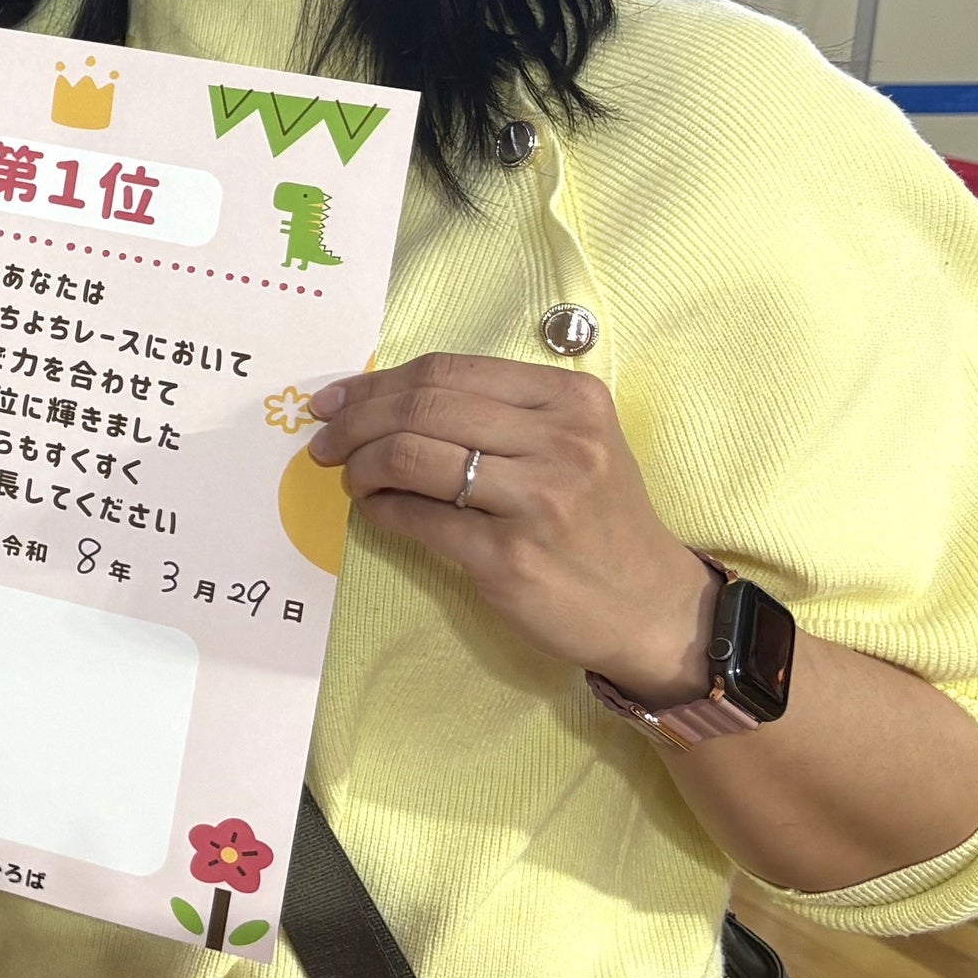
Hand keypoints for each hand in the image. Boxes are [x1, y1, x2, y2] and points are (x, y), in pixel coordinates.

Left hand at [306, 356, 712, 697]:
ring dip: (361, 466)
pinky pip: (418, 519)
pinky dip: (381, 510)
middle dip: (355, 421)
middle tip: (324, 442)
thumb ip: (496, 414)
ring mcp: (538, 500)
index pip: (448, 369)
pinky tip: (375, 510)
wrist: (652, 608)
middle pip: (423, 407)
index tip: (335, 401)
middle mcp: (560, 441)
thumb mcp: (571, 445)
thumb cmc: (600, 520)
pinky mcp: (510, 558)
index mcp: (570, 399)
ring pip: (411, 457)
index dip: (377, 382)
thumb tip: (382, 398)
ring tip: (351, 478)